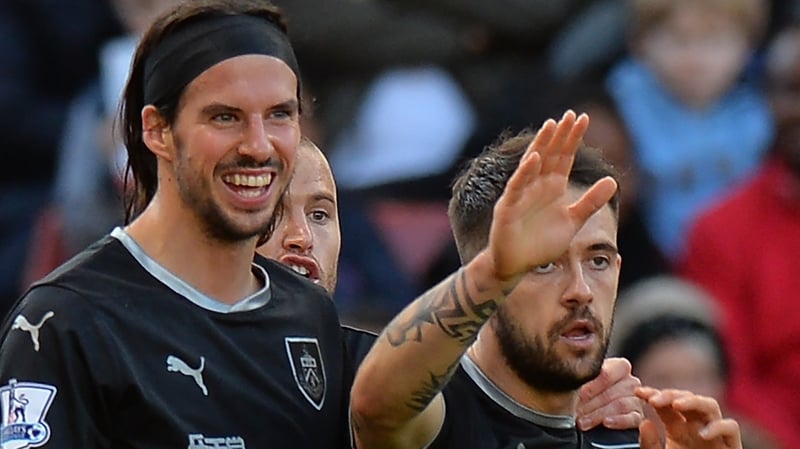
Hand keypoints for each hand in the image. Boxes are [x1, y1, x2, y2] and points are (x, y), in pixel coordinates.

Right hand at [486, 109, 617, 284]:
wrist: (516, 265)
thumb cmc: (541, 243)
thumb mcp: (573, 222)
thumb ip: (591, 202)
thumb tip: (613, 180)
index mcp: (553, 187)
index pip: (564, 157)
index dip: (573, 138)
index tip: (584, 118)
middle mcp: (537, 186)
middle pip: (550, 154)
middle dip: (560, 135)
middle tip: (571, 114)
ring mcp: (521, 194)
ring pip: (532, 164)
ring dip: (541, 145)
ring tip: (551, 125)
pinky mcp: (508, 207)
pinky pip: (517, 187)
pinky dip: (525, 173)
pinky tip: (535, 158)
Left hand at [577, 357, 642, 430]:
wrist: (588, 408)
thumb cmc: (585, 391)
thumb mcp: (583, 382)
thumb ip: (583, 379)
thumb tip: (576, 386)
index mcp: (620, 367)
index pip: (607, 375)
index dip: (591, 387)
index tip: (580, 395)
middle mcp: (631, 381)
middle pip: (612, 392)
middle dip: (591, 403)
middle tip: (577, 411)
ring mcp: (636, 399)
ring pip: (621, 405)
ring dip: (598, 414)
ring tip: (583, 421)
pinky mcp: (638, 416)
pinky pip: (633, 419)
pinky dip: (618, 421)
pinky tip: (606, 422)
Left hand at [637, 387, 741, 448]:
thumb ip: (649, 444)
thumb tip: (646, 422)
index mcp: (678, 429)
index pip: (667, 404)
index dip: (654, 394)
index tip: (638, 392)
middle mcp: (696, 428)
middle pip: (687, 399)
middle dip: (670, 394)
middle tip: (654, 399)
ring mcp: (714, 435)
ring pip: (710, 405)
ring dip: (693, 401)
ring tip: (676, 405)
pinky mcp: (731, 447)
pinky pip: (731, 427)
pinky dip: (719, 426)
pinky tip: (702, 433)